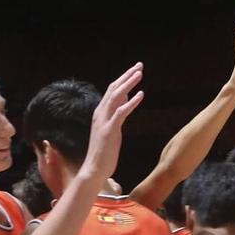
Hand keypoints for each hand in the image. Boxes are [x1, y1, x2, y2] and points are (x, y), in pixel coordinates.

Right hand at [81, 62, 145, 184]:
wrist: (94, 169)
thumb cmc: (103, 152)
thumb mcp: (110, 130)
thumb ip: (115, 115)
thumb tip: (124, 100)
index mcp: (100, 113)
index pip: (112, 90)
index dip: (123, 79)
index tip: (134, 70)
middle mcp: (100, 114)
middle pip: (114, 89)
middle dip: (127, 76)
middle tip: (139, 65)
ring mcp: (104, 121)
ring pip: (116, 97)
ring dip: (129, 84)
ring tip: (140, 74)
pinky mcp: (109, 130)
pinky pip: (121, 112)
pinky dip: (131, 102)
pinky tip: (140, 94)